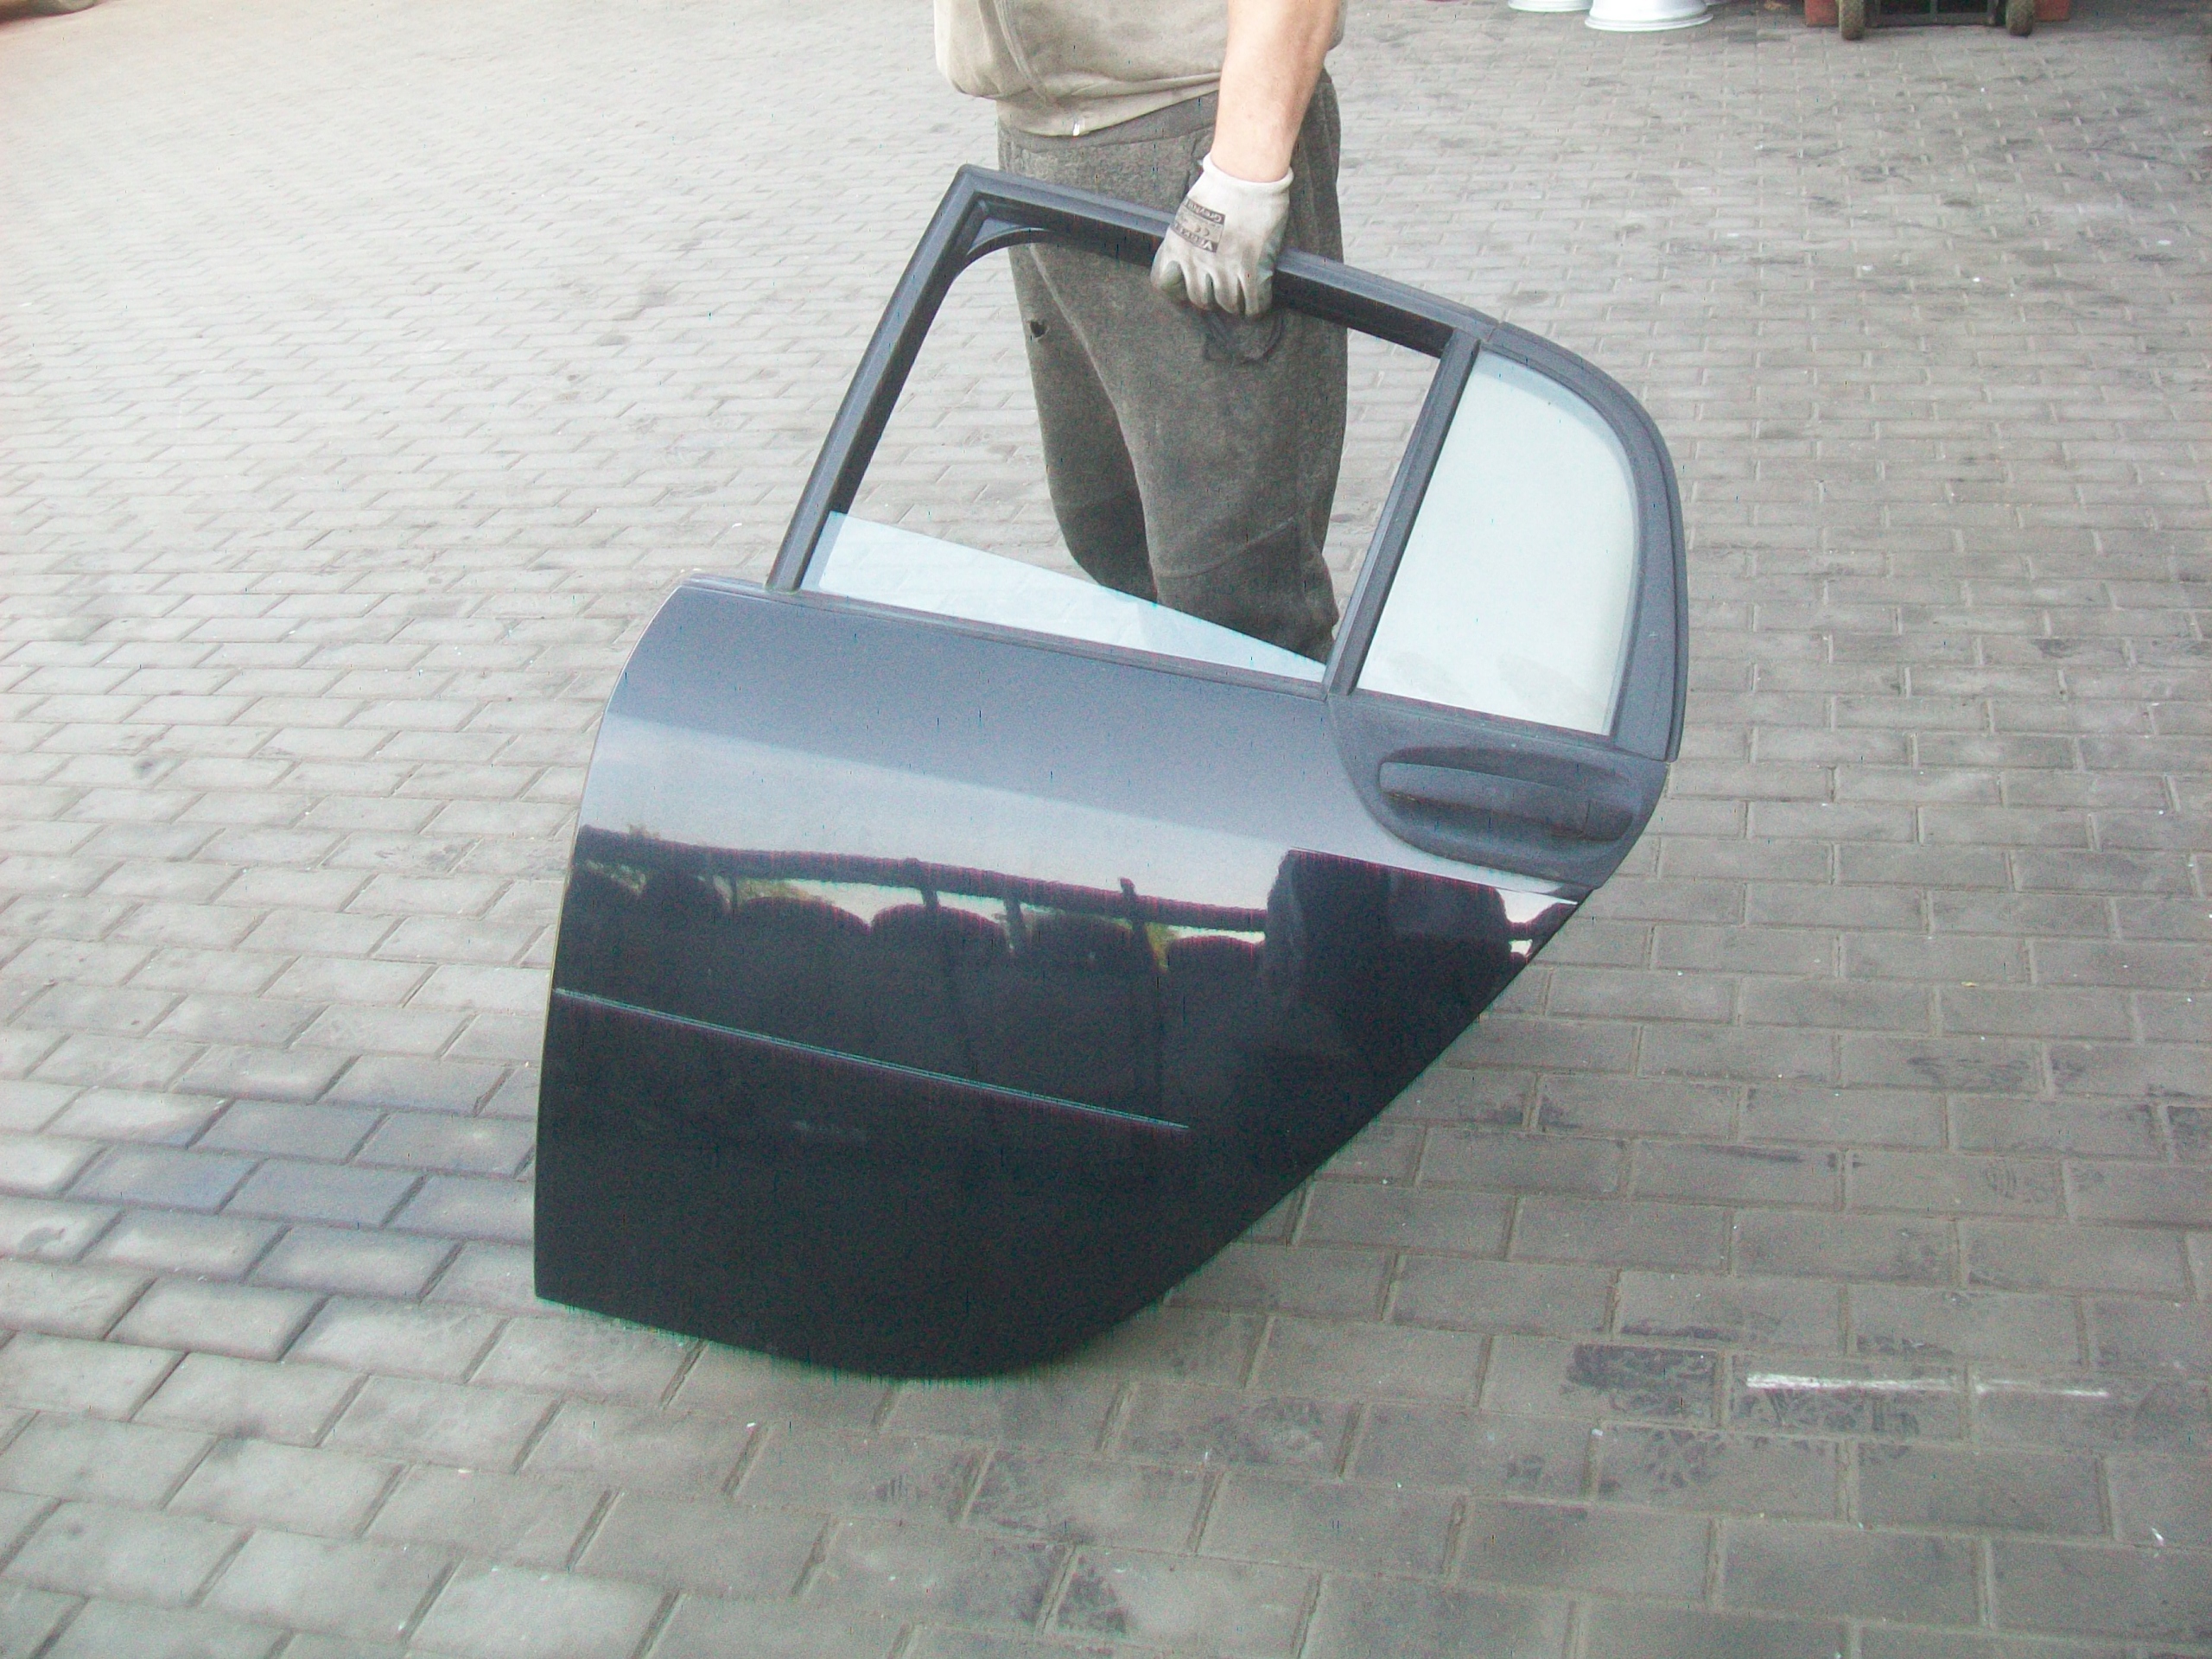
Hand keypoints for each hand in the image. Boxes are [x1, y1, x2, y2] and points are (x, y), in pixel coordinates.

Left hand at [1150, 155, 1292, 318]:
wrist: (1244, 174)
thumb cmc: (1220, 185)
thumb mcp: (1188, 213)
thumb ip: (1188, 238)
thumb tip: (1196, 253)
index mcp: (1177, 245)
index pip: (1164, 283)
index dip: (1177, 291)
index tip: (1186, 291)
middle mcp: (1197, 260)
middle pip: (1199, 298)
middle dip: (1211, 299)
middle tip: (1221, 292)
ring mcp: (1224, 266)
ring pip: (1227, 303)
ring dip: (1234, 304)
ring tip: (1241, 298)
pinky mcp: (1251, 266)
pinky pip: (1253, 301)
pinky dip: (1255, 308)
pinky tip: (1257, 306)